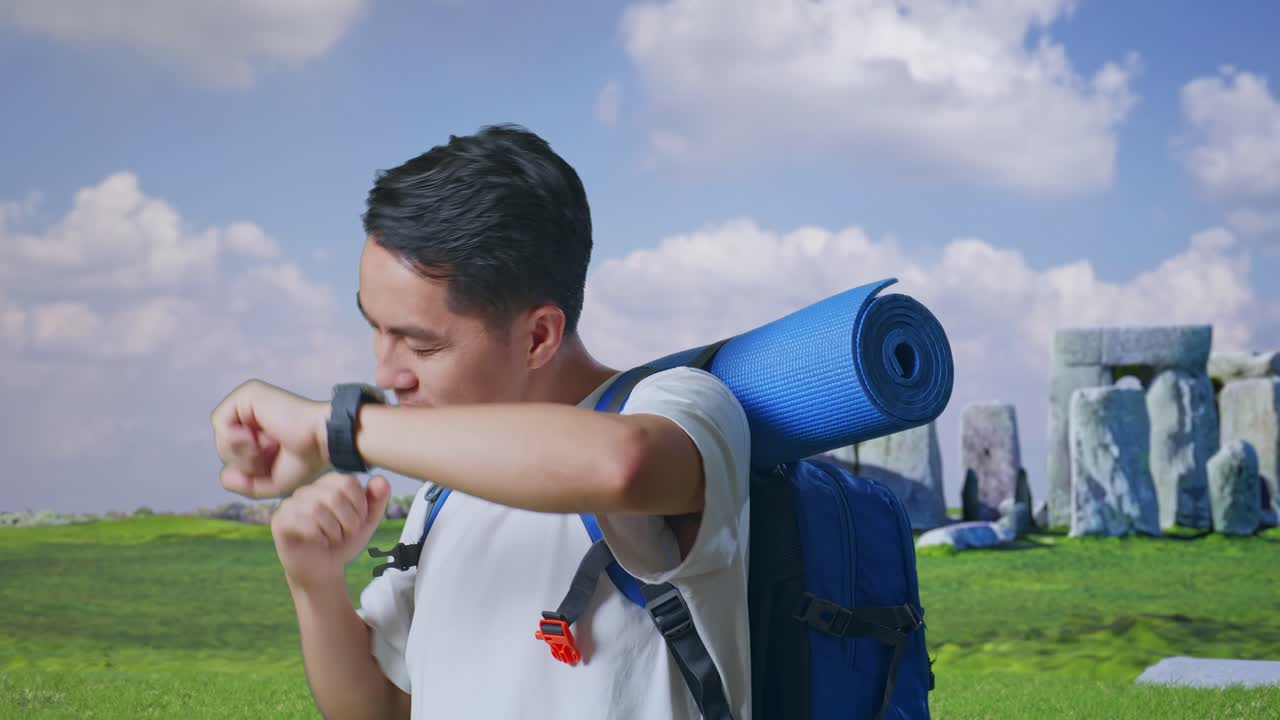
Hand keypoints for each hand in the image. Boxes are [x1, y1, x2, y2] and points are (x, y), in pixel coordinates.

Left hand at [211, 379, 330, 498]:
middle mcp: (252, 412)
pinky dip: (236, 439)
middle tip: (271, 453)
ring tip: (268, 445)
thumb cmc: (306, 459)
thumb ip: (245, 485)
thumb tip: (224, 476)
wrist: (323, 440)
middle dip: (243, 462)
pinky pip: (220, 422)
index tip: (273, 461)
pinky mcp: (248, 394)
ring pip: (221, 437)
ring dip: (242, 452)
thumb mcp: (271, 482)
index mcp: (259, 429)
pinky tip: (257, 437)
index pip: (232, 455)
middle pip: (224, 447)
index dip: (247, 469)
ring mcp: (249, 401)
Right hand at [271, 472, 391, 590]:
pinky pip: (302, 522)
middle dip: (348, 521)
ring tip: (332, 539)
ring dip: (333, 531)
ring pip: (317, 508)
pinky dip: (319, 537)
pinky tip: (319, 542)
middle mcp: (308, 490)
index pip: (348, 482)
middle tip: (345, 535)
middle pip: (334, 495)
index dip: (359, 506)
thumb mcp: (366, 522)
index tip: (357, 522)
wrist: (323, 570)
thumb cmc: (342, 542)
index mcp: (328, 484)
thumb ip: (377, 501)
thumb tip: (381, 480)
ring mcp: (291, 504)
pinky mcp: (280, 521)